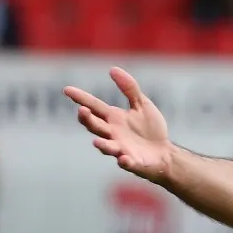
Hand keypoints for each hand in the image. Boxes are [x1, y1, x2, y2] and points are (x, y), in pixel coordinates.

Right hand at [64, 67, 172, 181]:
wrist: (165, 154)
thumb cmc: (151, 130)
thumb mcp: (142, 105)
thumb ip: (129, 88)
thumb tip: (112, 69)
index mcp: (113, 119)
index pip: (94, 106)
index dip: (81, 98)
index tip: (67, 90)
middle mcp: (113, 134)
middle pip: (95, 126)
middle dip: (87, 120)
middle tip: (82, 111)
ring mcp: (121, 149)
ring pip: (107, 147)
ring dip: (102, 145)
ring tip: (97, 142)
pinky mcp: (133, 162)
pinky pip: (127, 163)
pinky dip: (125, 162)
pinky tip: (124, 159)